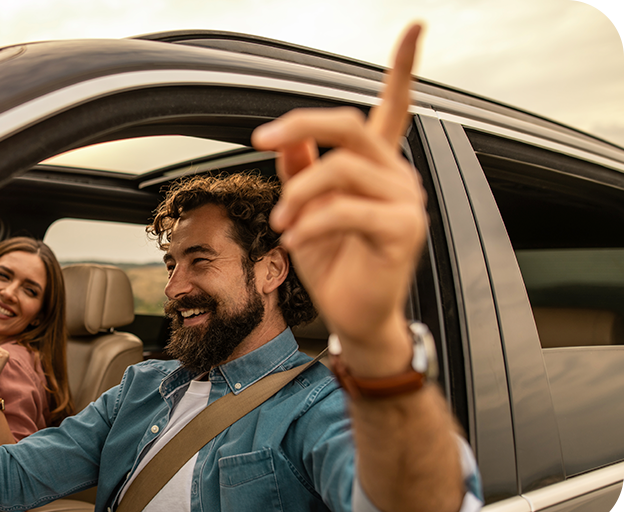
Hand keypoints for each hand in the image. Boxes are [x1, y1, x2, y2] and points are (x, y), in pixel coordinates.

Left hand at [251, 24, 423, 375]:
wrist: (353, 316)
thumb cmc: (335, 264)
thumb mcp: (305, 212)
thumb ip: (300, 172)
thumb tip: (284, 142)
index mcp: (377, 166)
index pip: (394, 107)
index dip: (404, 67)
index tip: (415, 27)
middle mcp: (397, 176)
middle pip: (350, 125)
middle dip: (301, 126)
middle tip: (263, 140)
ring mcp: (405, 202)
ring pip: (341, 170)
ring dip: (298, 195)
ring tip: (282, 223)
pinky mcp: (402, 231)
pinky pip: (347, 211)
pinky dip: (311, 223)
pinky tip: (294, 239)